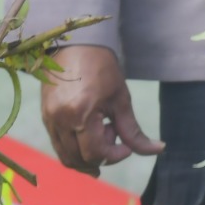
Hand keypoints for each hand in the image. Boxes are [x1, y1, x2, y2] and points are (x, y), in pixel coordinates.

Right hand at [41, 44, 160, 175]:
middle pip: (79, 160)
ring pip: (66, 157)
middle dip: (101, 156)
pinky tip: (89, 134)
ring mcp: (49, 119)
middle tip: (112, 133)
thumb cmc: (102, 68)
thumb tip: (158, 150)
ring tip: (101, 133)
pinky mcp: (45, 116)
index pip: (95, 155)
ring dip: (86, 156)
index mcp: (80, 115)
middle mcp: (60, 120)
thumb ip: (134, 131)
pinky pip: (58, 145)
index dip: (114, 156)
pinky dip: (75, 149)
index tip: (126, 144)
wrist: (76, 44)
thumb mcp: (121, 99)